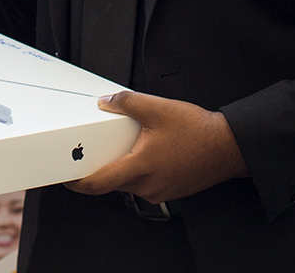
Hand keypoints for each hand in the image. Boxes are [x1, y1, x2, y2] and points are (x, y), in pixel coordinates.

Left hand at [64, 91, 248, 203]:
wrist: (228, 147)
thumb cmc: (199, 132)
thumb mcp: (158, 108)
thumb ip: (127, 102)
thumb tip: (105, 102)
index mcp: (140, 167)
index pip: (98, 183)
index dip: (78, 182)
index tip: (66, 177)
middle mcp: (147, 185)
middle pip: (112, 182)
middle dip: (102, 167)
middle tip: (97, 150)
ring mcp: (159, 192)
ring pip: (129, 184)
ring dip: (124, 167)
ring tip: (132, 146)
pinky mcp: (169, 192)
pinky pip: (145, 184)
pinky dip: (140, 171)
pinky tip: (150, 153)